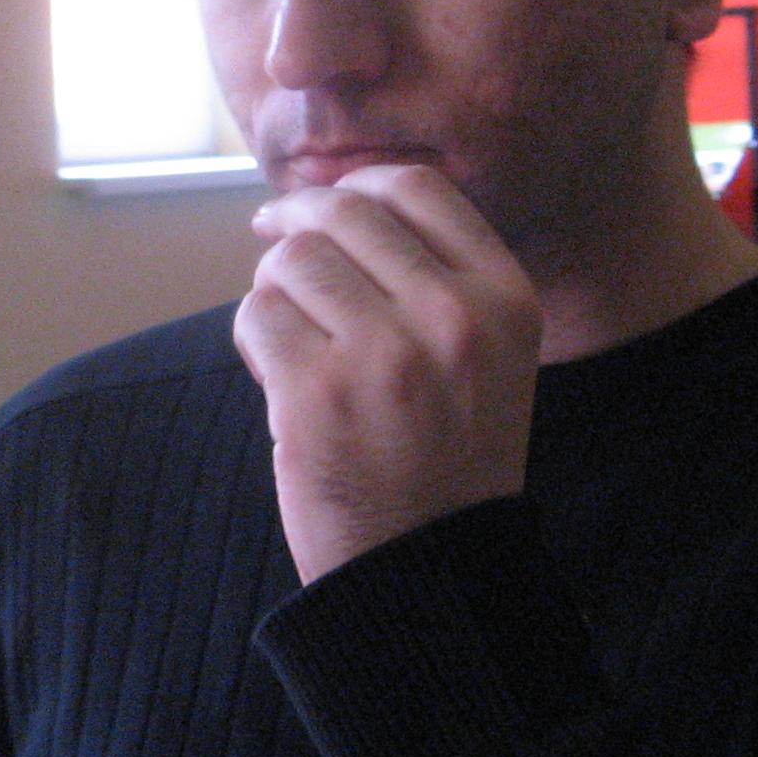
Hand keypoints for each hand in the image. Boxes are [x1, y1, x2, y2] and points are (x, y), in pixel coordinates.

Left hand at [235, 164, 541, 583]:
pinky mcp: (315, 394)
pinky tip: (274, 375)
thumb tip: (336, 202)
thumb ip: (435, 280)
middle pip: (343, 214)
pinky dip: (253, 339)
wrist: (431, 572)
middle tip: (270, 238)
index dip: (358, 184)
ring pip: (292, 261)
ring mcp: (382, 354)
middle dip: (295, 221)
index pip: (418, 189)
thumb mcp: (485, 358)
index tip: (326, 204)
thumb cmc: (446, 460)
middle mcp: (452, 317)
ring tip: (288, 335)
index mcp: (504, 300)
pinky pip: (255, 316)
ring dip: (274, 289)